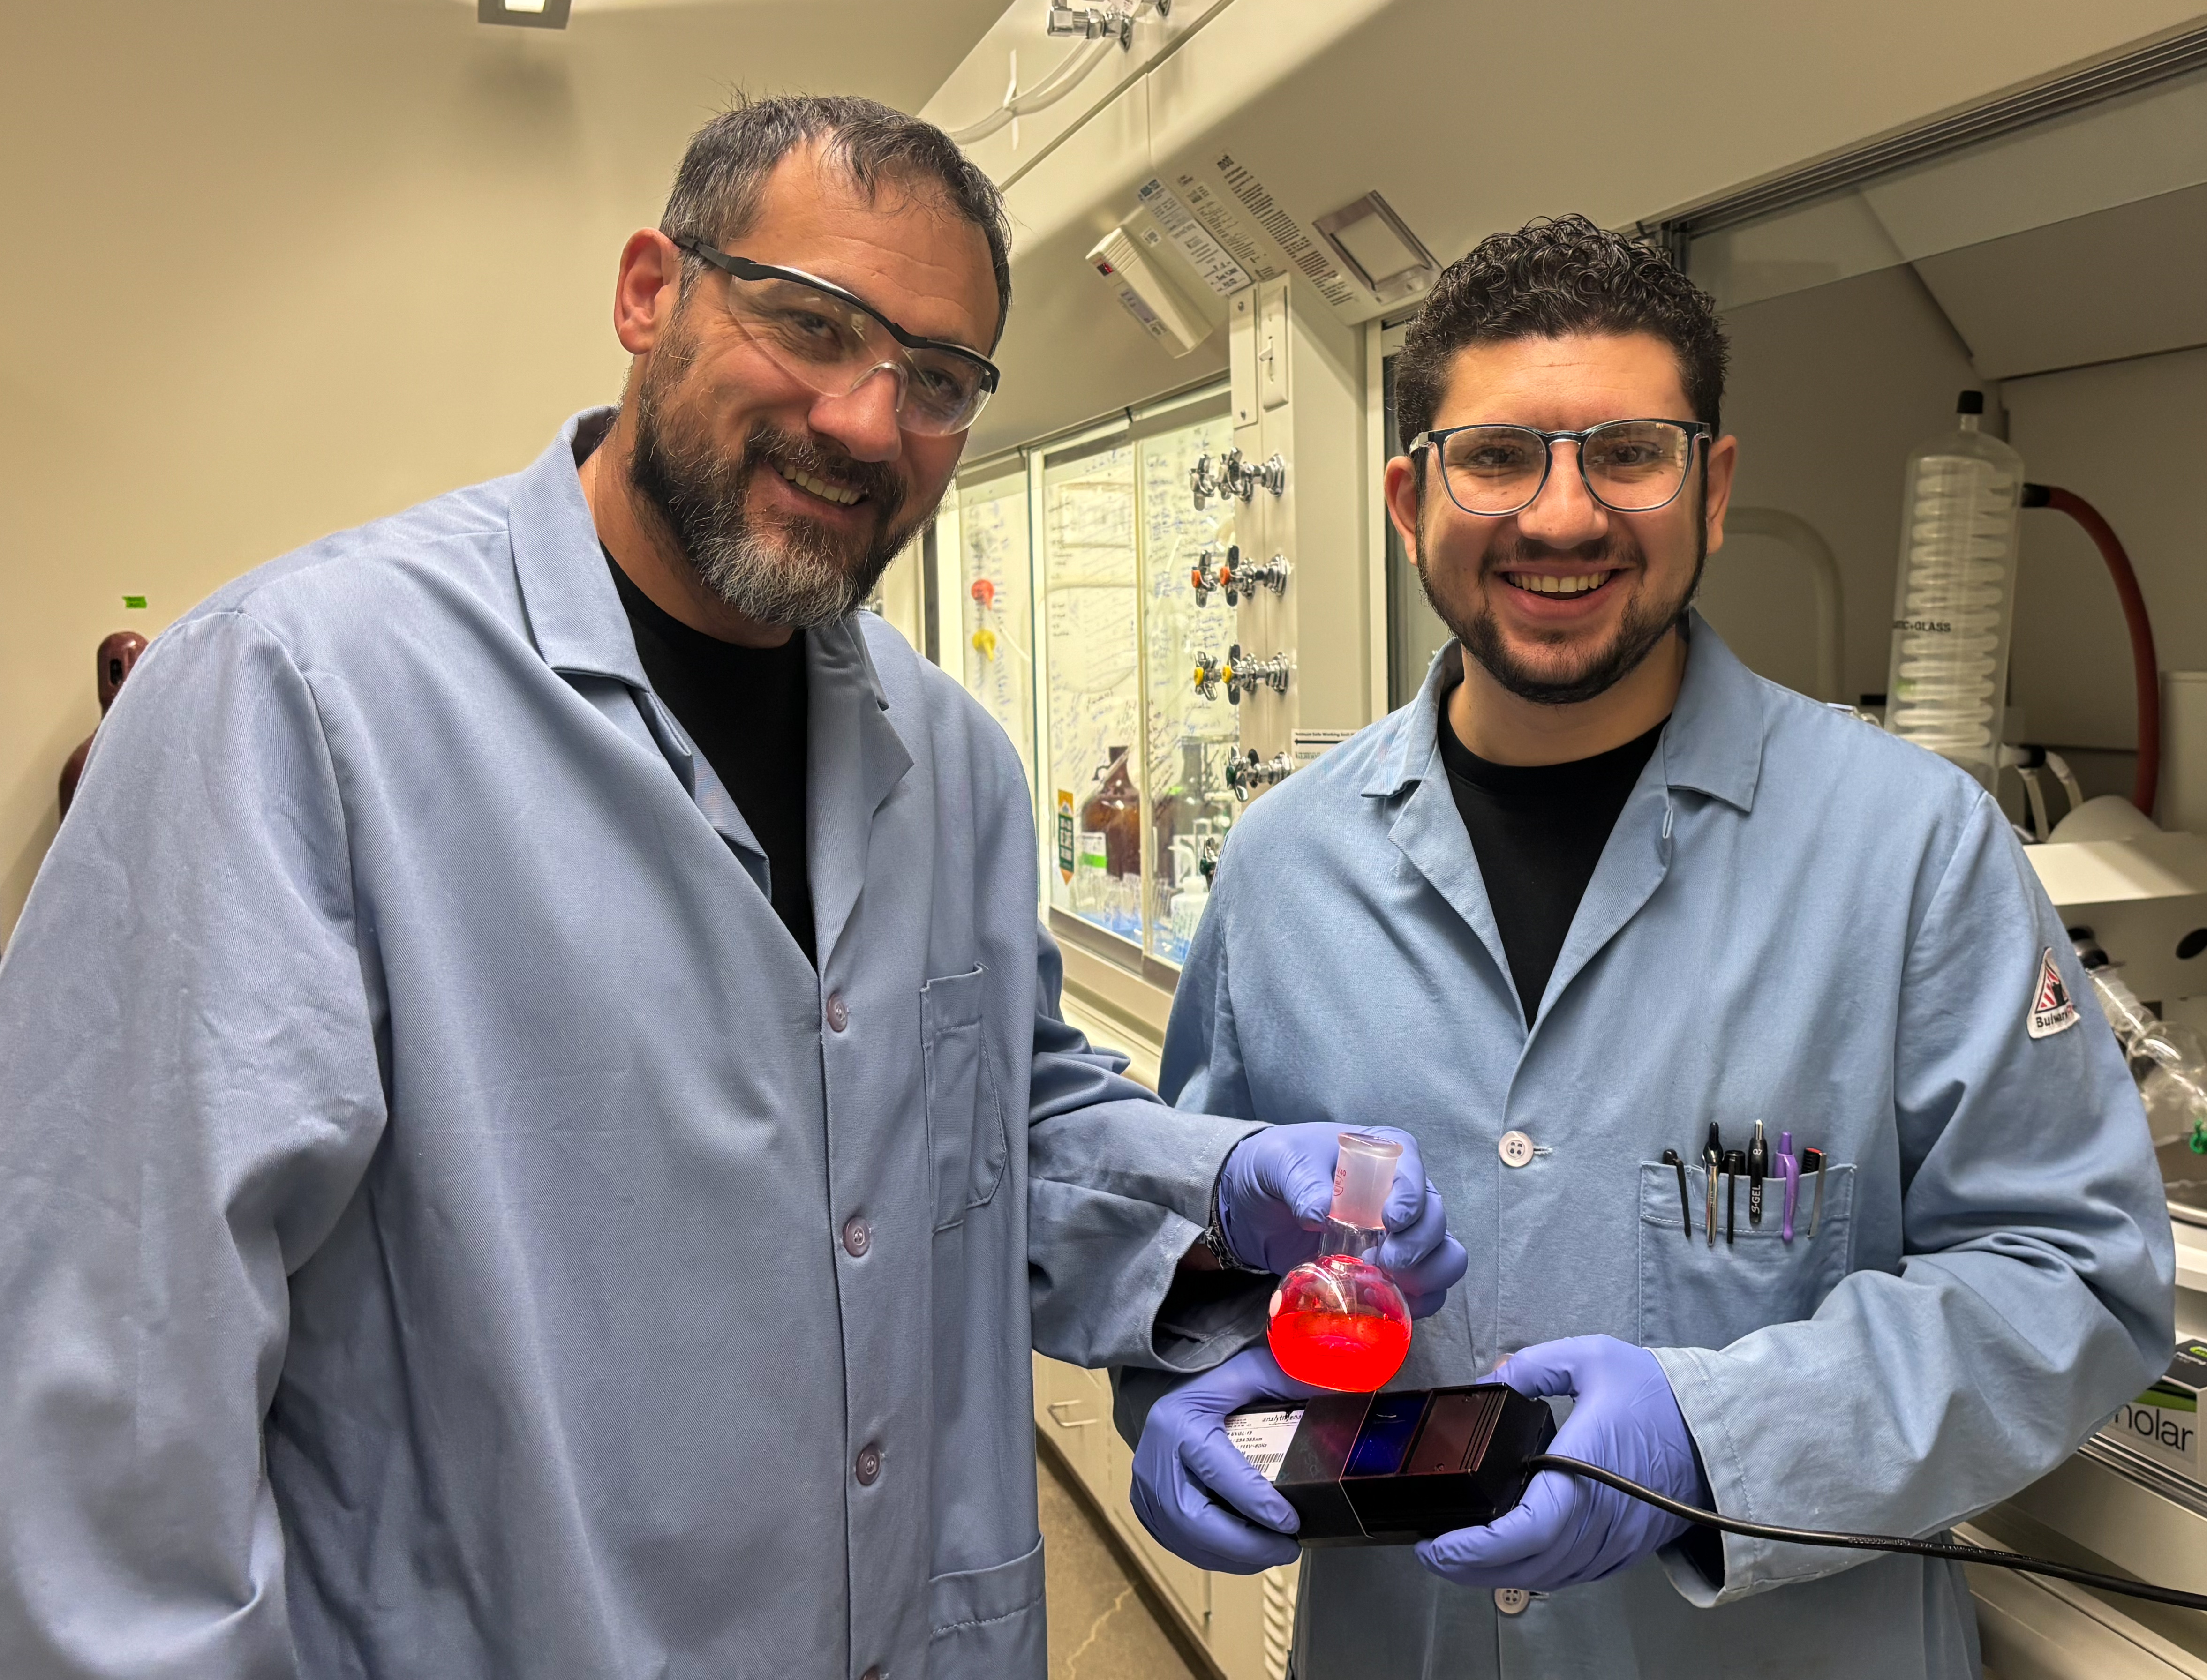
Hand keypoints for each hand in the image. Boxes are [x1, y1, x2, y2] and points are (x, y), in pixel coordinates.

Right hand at [1130, 1345, 1322, 1573]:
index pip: (1218, 1472)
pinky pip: (1183, 1545)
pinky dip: (1218, 1555)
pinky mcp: (1148, 1510)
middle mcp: (1155, 1460)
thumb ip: (1291, 1379)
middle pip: (1195, 1520)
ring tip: (1275, 1551)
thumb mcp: (1251, 1370)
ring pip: (1188, 1541)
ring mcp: (1147, 1489)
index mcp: (1179, 1422)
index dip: (1256, 1503)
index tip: (1291, 1522)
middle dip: (1246, 1546)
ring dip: (1235, 1556)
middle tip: (1288, 1548)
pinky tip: (1247, 1551)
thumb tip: (1346, 1387)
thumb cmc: (1212, 1383)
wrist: (1169, 1393)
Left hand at [1215, 1123, 1466, 1314]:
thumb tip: (1320, 1212)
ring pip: (1446, 1257)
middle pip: (1435, 1220)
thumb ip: (1301, 1181)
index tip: (1390, 1221)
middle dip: (1417, 1245)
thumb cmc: (1278, 1169)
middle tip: (1382, 1259)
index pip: (1413, 1173)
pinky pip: (1427, 1292)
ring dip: (1425, 1277)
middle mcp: (1403, 1194)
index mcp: (1383, 1155)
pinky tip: (1386, 1303)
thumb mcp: (1281, 1162)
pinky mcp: (1392, 1271)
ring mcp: (1402, 1236)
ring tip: (1384, 1281)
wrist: (1257, 1205)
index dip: (1411, 1199)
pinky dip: (1417, 1303)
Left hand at [1416, 1335, 1707, 1591]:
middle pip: (1526, 1565)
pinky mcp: (1625, 1548)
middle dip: (1470, 1567)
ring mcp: (1615, 1541)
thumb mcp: (1592, 1358)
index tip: (1436, 1542)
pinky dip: (1534, 1572)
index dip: (1475, 1547)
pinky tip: (1510, 1558)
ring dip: (1497, 1573)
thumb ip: (1535, 1364)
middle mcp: (1600, 1519)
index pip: (1525, 1530)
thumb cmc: (1661, 1396)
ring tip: (1459, 1556)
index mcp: (1586, 1472)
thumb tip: (1495, 1378)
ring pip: (1547, 1576)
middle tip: (1432, 1552)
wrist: (1720, 1429)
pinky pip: (1572, 1573)